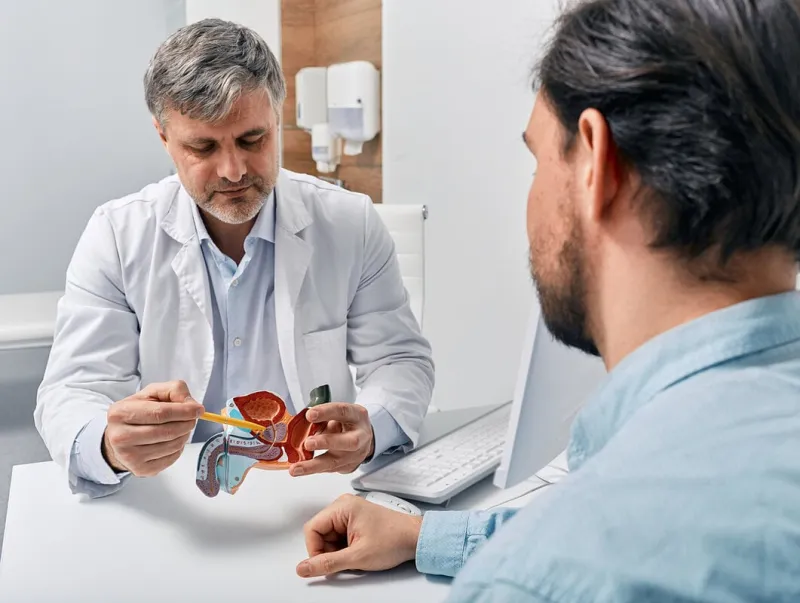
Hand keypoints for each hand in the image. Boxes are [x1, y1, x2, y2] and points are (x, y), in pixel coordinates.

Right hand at [102, 380, 203, 476]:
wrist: (120, 437)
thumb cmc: (138, 412)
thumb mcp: (151, 393)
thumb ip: (173, 390)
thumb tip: (192, 405)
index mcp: (120, 413)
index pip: (160, 413)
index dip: (184, 411)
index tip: (199, 409)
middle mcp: (121, 436)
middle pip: (168, 431)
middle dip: (187, 423)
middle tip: (192, 419)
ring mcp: (129, 456)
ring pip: (172, 445)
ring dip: (184, 435)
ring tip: (181, 428)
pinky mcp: (140, 469)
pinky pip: (172, 458)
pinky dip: (179, 448)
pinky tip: (172, 440)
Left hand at [289, 403, 374, 476]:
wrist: (362, 438)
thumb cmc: (347, 423)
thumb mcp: (338, 414)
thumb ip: (323, 417)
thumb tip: (300, 422)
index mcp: (357, 416)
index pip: (343, 412)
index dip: (326, 412)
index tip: (309, 415)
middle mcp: (361, 436)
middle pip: (349, 442)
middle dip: (327, 442)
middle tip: (308, 443)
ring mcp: (356, 455)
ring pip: (335, 462)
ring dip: (313, 466)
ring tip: (295, 468)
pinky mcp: (348, 467)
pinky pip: (329, 469)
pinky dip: (312, 469)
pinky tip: (300, 470)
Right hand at [296, 494, 421, 577]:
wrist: (414, 538)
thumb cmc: (393, 540)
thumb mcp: (357, 557)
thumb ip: (327, 564)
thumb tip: (303, 568)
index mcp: (342, 507)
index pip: (311, 529)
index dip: (314, 550)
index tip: (325, 564)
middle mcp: (343, 505)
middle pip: (319, 532)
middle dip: (327, 551)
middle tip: (345, 560)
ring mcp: (349, 512)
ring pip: (327, 536)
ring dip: (336, 550)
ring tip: (355, 555)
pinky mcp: (354, 520)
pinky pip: (337, 536)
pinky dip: (343, 548)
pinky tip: (356, 551)